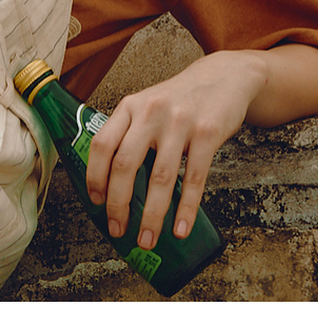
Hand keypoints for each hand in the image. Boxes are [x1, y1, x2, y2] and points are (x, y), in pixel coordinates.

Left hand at [85, 50, 267, 248]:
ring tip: (147, 239)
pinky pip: (193, 178)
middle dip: (118, 203)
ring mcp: (180, 122)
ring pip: (160, 177)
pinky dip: (185, 208)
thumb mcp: (147, 106)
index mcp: (130, 106)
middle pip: (125, 163)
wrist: (222, 77)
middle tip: (117, 230)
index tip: (96, 202)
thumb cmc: (179, 101)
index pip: (102, 143)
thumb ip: (129, 134)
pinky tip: (180, 229)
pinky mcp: (207, 133)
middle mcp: (151, 112)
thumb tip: (111, 184)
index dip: (95, 175)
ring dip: (151, 215)